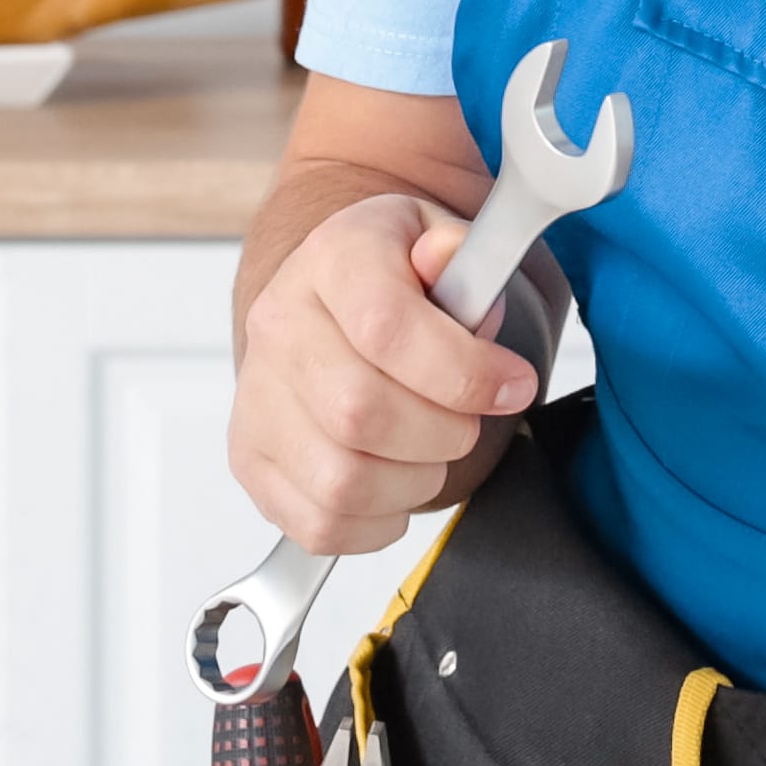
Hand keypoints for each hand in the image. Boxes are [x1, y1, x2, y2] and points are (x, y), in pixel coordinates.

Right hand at [227, 192, 539, 550]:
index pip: (387, 327)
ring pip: (341, 480)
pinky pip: (320, 523)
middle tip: (466, 421)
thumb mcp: (439, 242)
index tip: (513, 385)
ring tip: (431, 452)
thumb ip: (461, 253)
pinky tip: (395, 483)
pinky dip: (377, 522)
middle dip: (443, 433)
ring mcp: (256, 398)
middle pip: (361, 412)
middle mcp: (280, 325)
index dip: (464, 372)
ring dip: (413, 482)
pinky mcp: (252, 459)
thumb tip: (451, 261)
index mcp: (331, 259)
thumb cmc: (396, 279)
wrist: (333, 302)